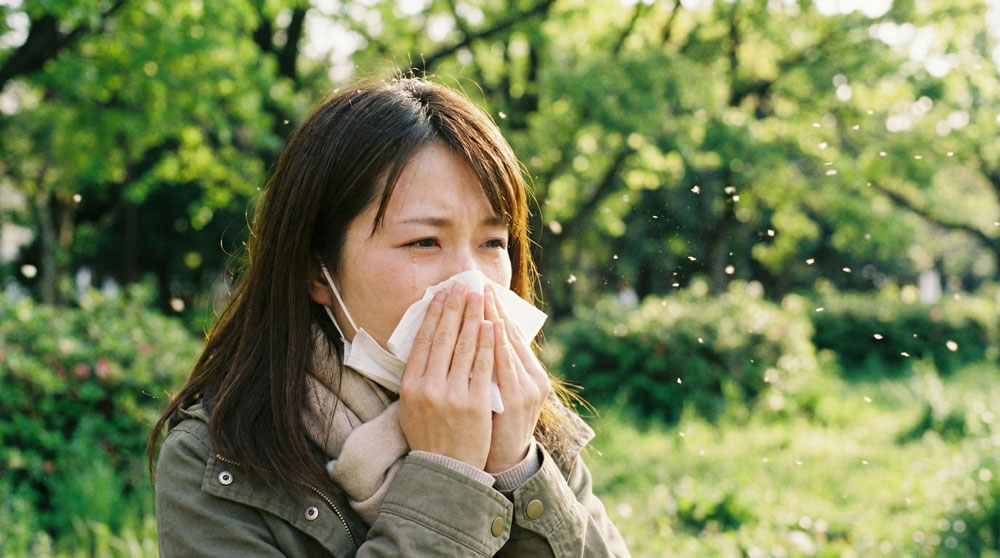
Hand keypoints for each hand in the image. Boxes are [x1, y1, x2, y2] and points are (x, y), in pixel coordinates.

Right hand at [399, 282, 494, 468]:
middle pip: (444, 338)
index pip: (423, 341)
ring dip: (473, 317)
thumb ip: (417, 378)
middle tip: (462, 286)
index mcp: (410, 386)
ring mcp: (452, 395)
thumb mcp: (410, 407)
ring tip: (480, 297)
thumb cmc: (429, 436)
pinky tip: (492, 325)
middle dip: (455, 308)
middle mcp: (428, 387)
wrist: (446, 470)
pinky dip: (488, 343)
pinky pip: (483, 366)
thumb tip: (425, 343)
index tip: (442, 294)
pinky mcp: (475, 403)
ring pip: (464, 347)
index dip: (434, 314)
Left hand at [483, 284, 549, 473]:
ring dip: (491, 319)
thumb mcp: (504, 393)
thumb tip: (482, 335)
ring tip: (478, 296)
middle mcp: (533, 379)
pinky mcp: (512, 401)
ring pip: (506, 346)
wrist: (504, 462)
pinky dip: (493, 345)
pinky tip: (485, 328)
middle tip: (478, 284)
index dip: (498, 312)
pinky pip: (500, 367)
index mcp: (532, 375)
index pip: (512, 335)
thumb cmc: (498, 425)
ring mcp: (524, 389)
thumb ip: (498, 368)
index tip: (484, 290)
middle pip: (510, 336)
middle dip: (493, 309)